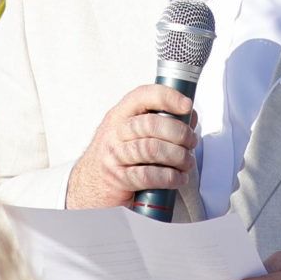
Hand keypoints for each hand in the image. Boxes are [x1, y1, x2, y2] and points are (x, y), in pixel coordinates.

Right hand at [66, 85, 196, 208]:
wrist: (90, 183)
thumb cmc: (119, 155)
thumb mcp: (133, 133)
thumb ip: (160, 121)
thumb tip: (189, 116)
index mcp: (120, 115)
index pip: (143, 96)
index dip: (167, 97)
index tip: (187, 105)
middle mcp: (114, 132)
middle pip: (151, 124)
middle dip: (179, 133)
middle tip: (191, 142)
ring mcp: (113, 155)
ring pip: (152, 149)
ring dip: (178, 157)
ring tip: (187, 163)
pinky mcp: (117, 178)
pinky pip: (147, 175)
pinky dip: (169, 177)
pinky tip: (178, 178)